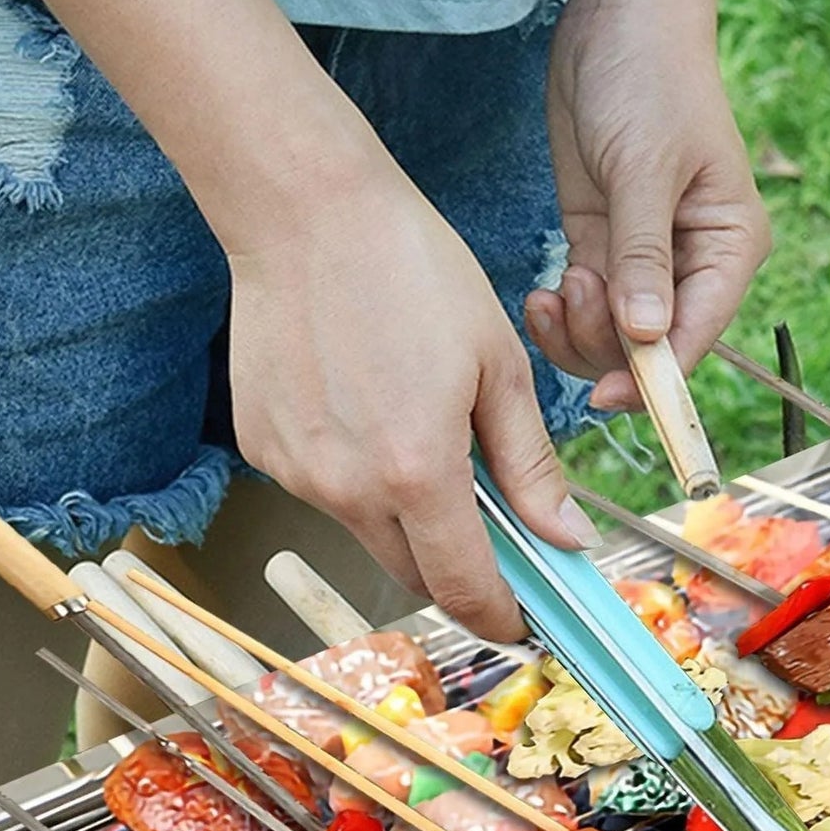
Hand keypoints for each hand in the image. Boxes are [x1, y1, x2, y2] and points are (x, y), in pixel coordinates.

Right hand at [227, 165, 598, 639]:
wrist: (302, 208)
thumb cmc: (414, 271)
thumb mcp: (500, 368)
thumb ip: (532, 467)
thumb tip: (568, 538)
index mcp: (418, 471)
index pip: (463, 586)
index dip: (499, 616)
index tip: (523, 621)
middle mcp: (347, 487)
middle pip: (415, 573)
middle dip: (459, 568)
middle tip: (495, 531)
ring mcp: (296, 472)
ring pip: (370, 534)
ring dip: (408, 518)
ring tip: (425, 437)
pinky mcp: (261, 448)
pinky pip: (327, 492)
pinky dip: (360, 478)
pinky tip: (370, 411)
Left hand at [524, 0, 770, 409]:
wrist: (615, 18)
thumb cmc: (649, 77)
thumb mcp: (644, 169)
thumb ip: (642, 257)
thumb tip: (646, 336)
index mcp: (727, 250)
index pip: (696, 338)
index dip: (655, 377)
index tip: (605, 394)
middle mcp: (691, 266)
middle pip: (652, 350)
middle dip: (606, 345)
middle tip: (573, 295)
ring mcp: (645, 262)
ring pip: (613, 339)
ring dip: (578, 332)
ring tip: (556, 288)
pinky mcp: (603, 247)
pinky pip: (585, 311)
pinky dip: (562, 315)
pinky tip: (544, 292)